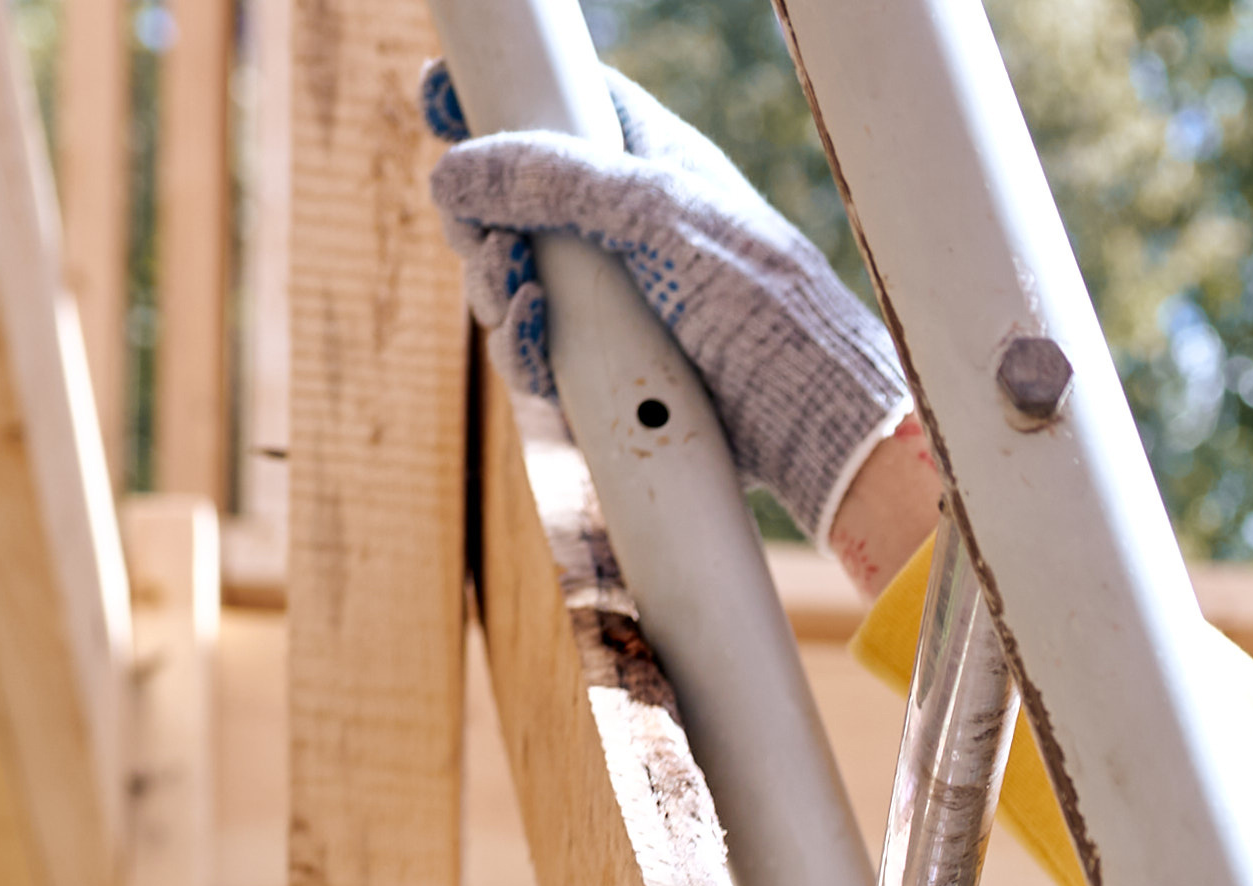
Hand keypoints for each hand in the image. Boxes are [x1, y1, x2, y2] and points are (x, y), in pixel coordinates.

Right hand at [420, 62, 914, 535]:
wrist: (814, 417)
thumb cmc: (760, 302)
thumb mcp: (656, 217)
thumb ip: (555, 182)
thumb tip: (451, 169)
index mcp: (643, 159)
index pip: (552, 105)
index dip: (493, 103)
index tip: (438, 102)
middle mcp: (621, 223)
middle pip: (508, 201)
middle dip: (482, 224)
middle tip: (494, 249)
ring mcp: (611, 295)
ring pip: (511, 280)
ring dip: (497, 291)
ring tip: (521, 301)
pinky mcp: (607, 364)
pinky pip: (536, 350)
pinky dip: (523, 349)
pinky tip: (538, 345)